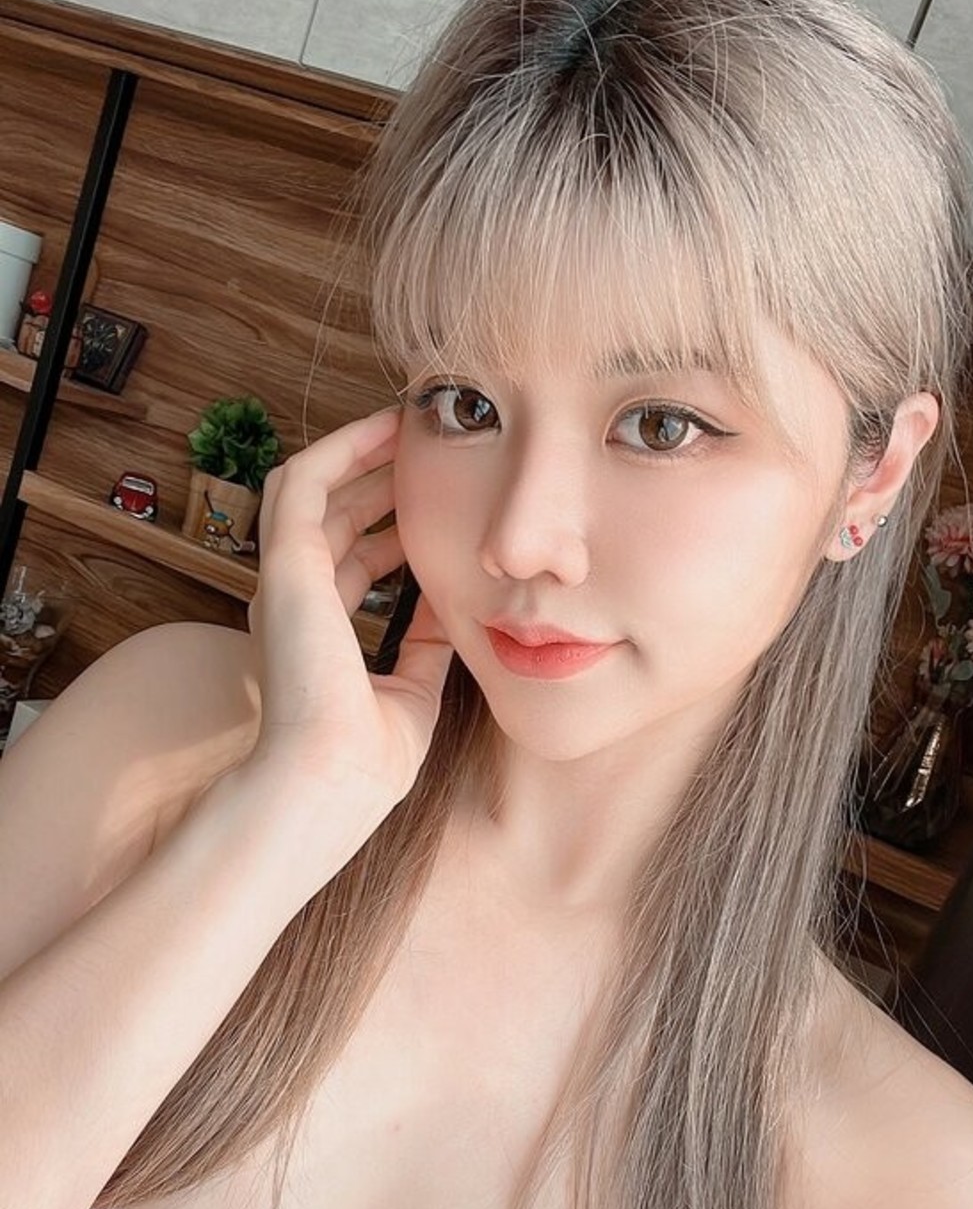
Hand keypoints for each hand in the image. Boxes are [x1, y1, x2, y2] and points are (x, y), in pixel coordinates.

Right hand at [240, 405, 452, 852]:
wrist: (332, 780)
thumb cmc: (366, 761)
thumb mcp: (412, 693)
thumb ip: (425, 648)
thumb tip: (454, 610)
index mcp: (314, 632)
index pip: (350, 560)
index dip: (392, 527)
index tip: (439, 506)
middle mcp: (289, 600)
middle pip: (333, 517)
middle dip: (380, 480)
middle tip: (431, 452)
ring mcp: (282, 579)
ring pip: (312, 487)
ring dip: (359, 453)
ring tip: (409, 428)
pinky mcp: (284, 563)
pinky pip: (304, 479)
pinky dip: (341, 447)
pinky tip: (385, 429)